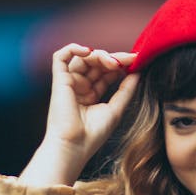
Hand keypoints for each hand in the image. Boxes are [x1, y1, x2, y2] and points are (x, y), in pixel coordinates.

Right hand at [19, 45, 138, 185]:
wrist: (74, 146)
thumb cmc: (93, 134)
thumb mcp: (116, 108)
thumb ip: (126, 89)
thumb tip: (137, 72)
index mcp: (91, 94)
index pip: (106, 72)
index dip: (120, 65)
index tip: (136, 61)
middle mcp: (79, 87)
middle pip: (96, 63)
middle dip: (113, 58)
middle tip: (128, 59)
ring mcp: (69, 83)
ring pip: (83, 58)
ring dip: (99, 55)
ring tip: (112, 62)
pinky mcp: (58, 80)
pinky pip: (60, 57)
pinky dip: (73, 48)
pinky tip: (89, 51)